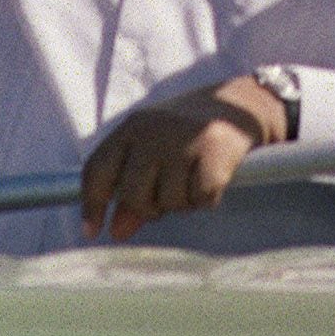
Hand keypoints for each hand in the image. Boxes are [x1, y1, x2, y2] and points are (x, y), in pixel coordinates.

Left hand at [80, 75, 285, 241]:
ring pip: (170, 202)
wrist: (242, 103)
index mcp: (133, 126)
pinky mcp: (215, 149)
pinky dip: (207, 199)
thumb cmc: (189, 133)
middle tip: (168, 195)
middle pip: (133, 195)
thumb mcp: (154, 152)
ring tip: (194, 177)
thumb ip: (132, 189)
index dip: (92, 204)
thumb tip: (117, 231)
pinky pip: (201, 199)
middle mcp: (154, 130)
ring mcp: (185, 138)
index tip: (93, 231)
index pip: (98, 169)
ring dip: (183, 202)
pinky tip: (213, 178)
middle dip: (149, 208)